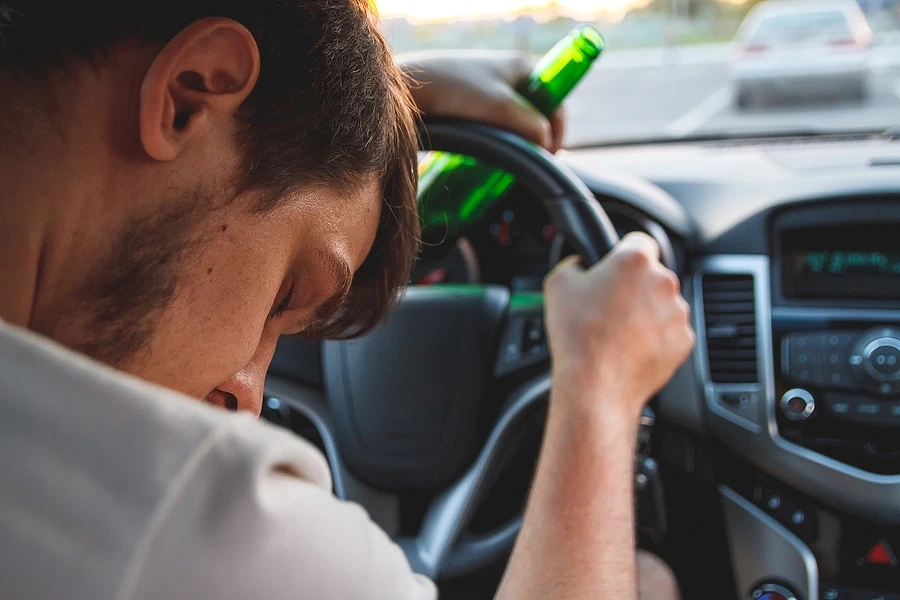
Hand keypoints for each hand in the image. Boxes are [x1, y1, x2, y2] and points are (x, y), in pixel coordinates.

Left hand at [398, 50, 565, 152]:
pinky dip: (498, 138)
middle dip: (536, 137)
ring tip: (508, 156)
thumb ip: (532, 127)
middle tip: (529, 159)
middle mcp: (510, 74)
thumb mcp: (502, 109)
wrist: (412, 89)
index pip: (556, 100)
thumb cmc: (457, 91)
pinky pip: (496, 124)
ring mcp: (491, 87)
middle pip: (537, 112)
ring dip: (515, 140)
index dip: (558, 130)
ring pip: (515, 121)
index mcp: (524, 66)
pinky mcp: (472, 101)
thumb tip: (546, 144)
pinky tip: (489, 150)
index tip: (550, 155)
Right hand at [543, 232, 694, 418]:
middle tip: (608, 306)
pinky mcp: (683, 340)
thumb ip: (572, 263)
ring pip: (661, 303)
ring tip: (617, 331)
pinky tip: (630, 347)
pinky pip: (670, 331)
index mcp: (634, 260)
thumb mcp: (557, 284)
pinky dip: (655, 337)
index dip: (622, 252)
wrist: (595, 384)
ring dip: (645, 312)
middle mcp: (662, 282)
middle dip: (633, 286)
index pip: (639, 239)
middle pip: (651, 274)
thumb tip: (579, 265)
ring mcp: (677, 312)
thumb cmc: (577, 336)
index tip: (615, 266)